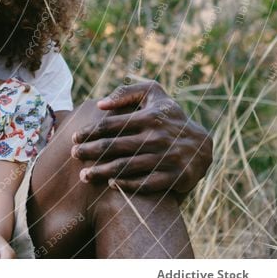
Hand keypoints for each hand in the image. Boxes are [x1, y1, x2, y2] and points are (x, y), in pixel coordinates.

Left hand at [71, 81, 212, 193]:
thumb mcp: (154, 95)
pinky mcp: (174, 177)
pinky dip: (127, 184)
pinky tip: (111, 183)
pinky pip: (145, 183)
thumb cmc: (170, 116)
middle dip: (89, 151)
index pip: (111, 125)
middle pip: (114, 146)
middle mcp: (157, 137)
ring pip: (126, 167)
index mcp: (150, 117)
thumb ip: (127, 93)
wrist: (203, 146)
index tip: (74, 137)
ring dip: (101, 171)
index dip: (89, 132)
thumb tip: (101, 104)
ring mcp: (166, 158)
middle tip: (73, 155)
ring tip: (84, 175)